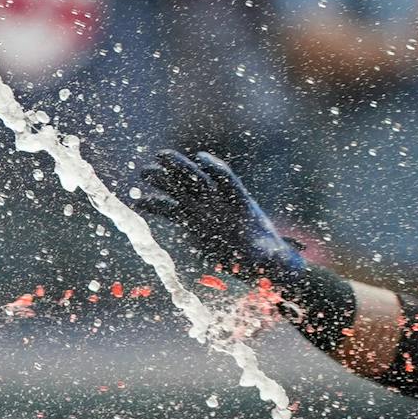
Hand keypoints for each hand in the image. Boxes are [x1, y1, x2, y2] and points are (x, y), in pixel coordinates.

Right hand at [135, 150, 305, 280]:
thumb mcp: (272, 258)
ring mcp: (203, 210)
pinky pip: (171, 210)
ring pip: (181, 190)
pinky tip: (140, 202)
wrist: (258, 261)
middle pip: (198, 178)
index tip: (201, 160)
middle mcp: (219, 201)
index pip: (226, 180)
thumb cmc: (268, 258)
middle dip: (180, 167)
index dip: (214, 169)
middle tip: (160, 156)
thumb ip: (272, 257)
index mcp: (239, 202)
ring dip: (164, 180)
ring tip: (145, 173)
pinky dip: (157, 205)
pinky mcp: (191, 223)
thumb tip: (277, 261)